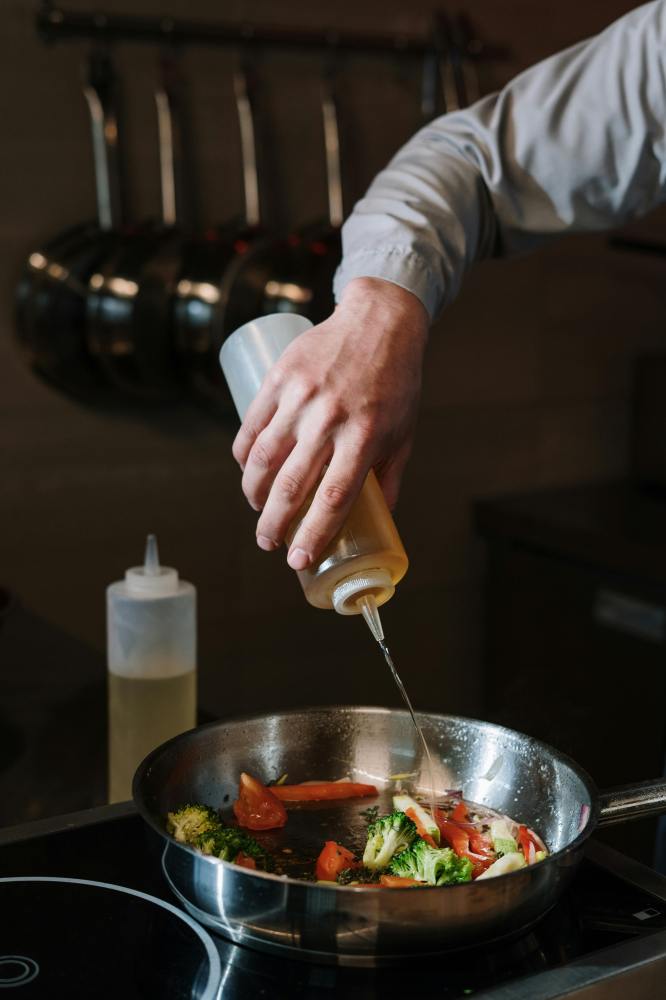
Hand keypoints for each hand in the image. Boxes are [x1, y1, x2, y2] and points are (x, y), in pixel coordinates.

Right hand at [232, 277, 429, 569]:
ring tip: (258, 509)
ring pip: (263, 458)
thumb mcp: (404, 434)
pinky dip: (244, 455)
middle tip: (268, 542)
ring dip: (254, 493)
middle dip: (273, 524)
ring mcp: (301, 397)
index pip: (333, 499)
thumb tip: (381, 522)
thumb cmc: (397, 383)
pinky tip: (248, 471)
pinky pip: (252, 425)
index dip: (312, 535)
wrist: (379, 321)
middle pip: (291, 486)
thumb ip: (389, 478)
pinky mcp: (281, 378)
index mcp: (365, 438)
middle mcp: (330, 420)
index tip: (297, 561)